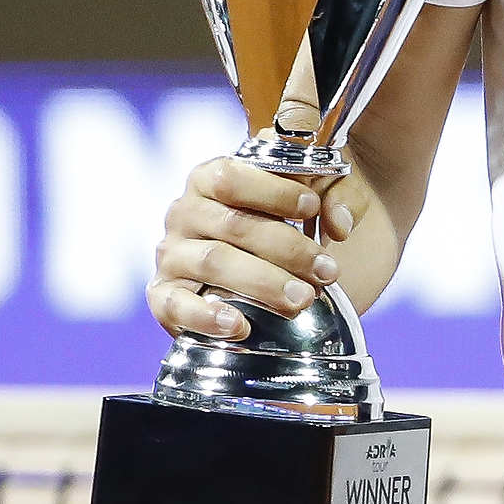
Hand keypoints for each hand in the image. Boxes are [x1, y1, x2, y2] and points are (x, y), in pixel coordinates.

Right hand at [149, 157, 360, 343]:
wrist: (264, 275)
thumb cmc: (287, 227)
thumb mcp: (315, 201)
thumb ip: (334, 197)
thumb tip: (339, 222)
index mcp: (211, 179)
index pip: (230, 177)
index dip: (273, 191)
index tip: (312, 206)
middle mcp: (184, 213)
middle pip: (232, 225)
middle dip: (287, 249)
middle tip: (326, 271)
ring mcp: (172, 255)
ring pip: (212, 262)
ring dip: (263, 282)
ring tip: (303, 299)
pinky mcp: (164, 296)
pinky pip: (173, 306)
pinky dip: (206, 317)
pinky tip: (240, 325)